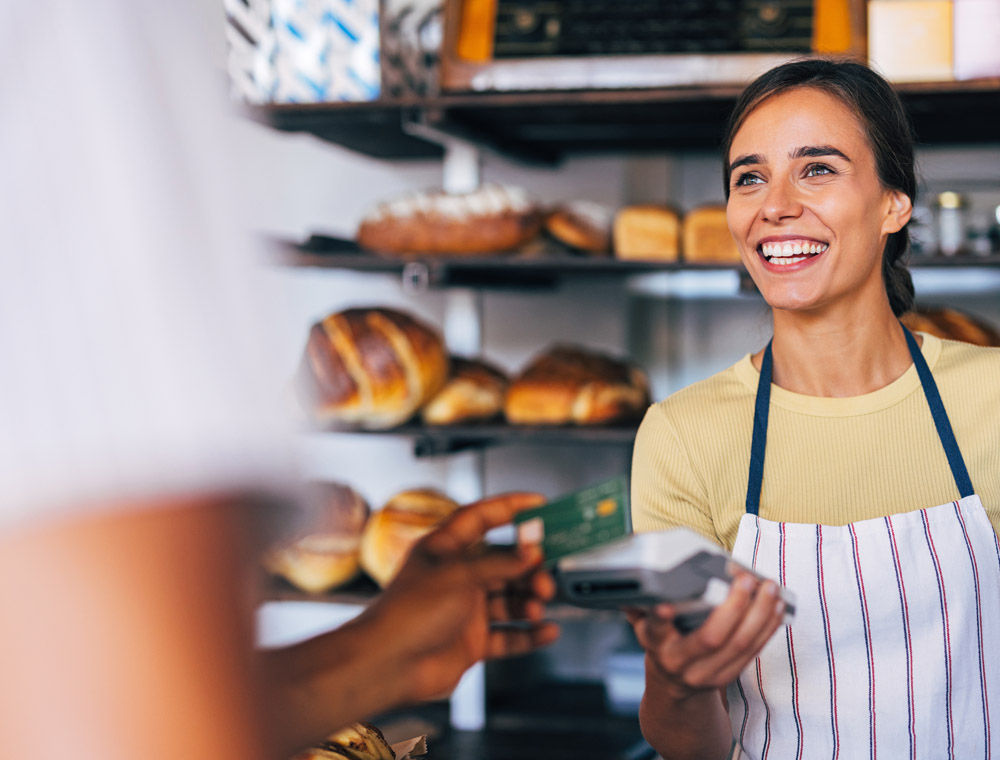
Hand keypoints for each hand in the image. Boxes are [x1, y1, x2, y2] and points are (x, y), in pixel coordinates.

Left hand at [355, 492, 559, 702]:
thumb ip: (499, 564)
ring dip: (528, 602)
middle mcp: (456, 577)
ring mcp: (464, 610)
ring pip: (508, 600)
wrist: (387, 665)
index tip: (538, 504)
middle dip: (527, 569)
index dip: (509, 507)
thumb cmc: (409, 613)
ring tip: (537, 607)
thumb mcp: (460, 576)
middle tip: (543, 577)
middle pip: (502, 564)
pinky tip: (546, 632)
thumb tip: (530, 552)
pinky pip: (508, 636)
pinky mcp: (471, 642)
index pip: (481, 518)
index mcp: (444, 549)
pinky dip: (528, 635)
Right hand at [626, 570, 785, 702]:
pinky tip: (775, 607)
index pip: (656, 628)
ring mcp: (705, 673)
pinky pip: (752, 652)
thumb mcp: (645, 623)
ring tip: (769, 589)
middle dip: (733, 607)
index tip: (666, 605)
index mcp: (656, 641)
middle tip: (746, 580)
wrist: (673, 684)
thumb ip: (640, 602)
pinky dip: (767, 627)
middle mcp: (679, 660)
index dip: (661, 618)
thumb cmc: (663, 641)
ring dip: (760, 614)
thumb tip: (631, 576)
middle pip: (711, 638)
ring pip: (739, 645)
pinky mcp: (727, 676)